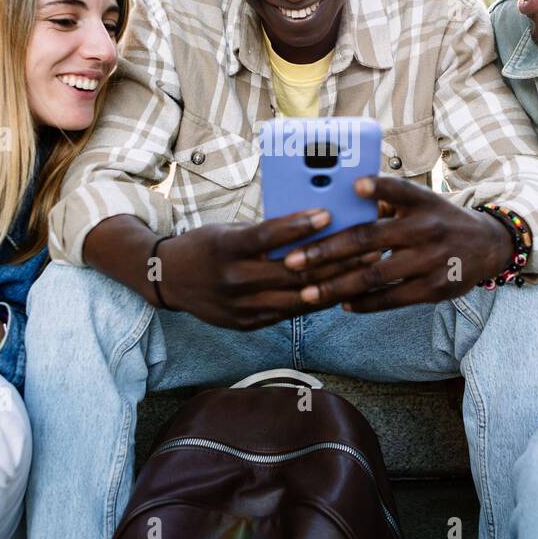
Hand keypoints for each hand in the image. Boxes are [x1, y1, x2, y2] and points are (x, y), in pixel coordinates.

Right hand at [154, 209, 382, 330]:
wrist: (170, 280)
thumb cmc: (206, 246)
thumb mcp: (229, 230)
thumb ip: (266, 232)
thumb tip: (312, 222)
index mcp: (226, 248)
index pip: (268, 237)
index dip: (299, 226)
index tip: (329, 215)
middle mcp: (233, 279)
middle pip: (293, 271)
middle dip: (335, 258)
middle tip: (367, 244)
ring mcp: (241, 306)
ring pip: (298, 297)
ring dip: (336, 283)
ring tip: (363, 268)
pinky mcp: (248, 323)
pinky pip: (290, 312)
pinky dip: (316, 300)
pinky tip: (340, 289)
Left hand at [282, 176, 515, 312]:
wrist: (487, 246)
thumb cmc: (438, 220)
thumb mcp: (421, 202)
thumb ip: (387, 201)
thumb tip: (340, 198)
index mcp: (421, 202)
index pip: (399, 189)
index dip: (378, 186)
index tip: (354, 184)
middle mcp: (426, 228)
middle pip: (369, 238)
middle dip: (326, 251)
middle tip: (292, 261)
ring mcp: (431, 260)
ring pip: (375, 275)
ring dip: (337, 286)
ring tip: (307, 293)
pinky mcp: (435, 288)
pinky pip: (392, 298)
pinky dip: (365, 303)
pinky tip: (342, 304)